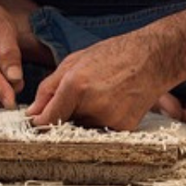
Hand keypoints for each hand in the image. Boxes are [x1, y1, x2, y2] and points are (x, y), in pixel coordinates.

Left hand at [27, 31, 174, 130]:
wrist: (152, 58)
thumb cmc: (113, 55)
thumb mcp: (74, 62)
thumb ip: (49, 88)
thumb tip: (33, 112)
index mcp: (76, 85)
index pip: (48, 118)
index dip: (40, 122)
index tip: (37, 123)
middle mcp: (92, 105)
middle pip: (65, 123)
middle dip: (66, 114)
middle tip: (81, 95)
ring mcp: (109, 119)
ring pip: (83, 128)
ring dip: (84, 117)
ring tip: (101, 94)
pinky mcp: (123, 128)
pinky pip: (102, 130)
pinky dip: (102, 119)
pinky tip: (113, 101)